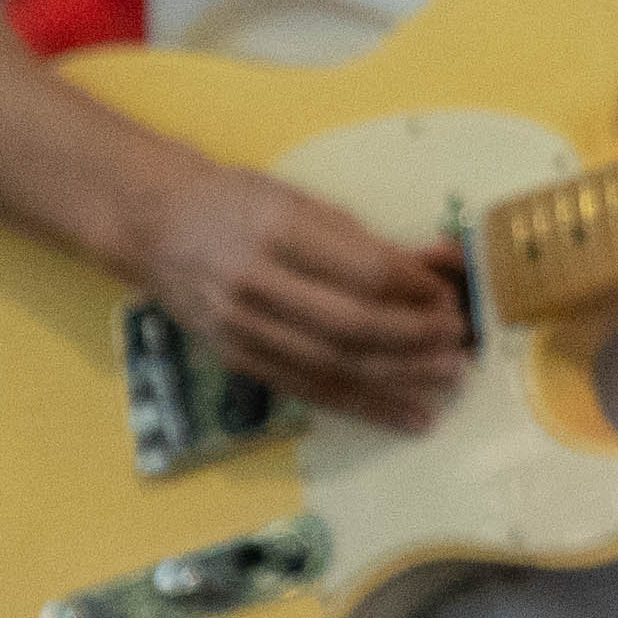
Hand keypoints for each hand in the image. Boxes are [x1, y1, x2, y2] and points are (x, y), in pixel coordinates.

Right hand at [133, 159, 465, 433]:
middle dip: (416, 340)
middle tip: (460, 345)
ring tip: (447, 381)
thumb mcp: (305, 203)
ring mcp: (242, 327)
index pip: (364, 270)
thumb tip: (444, 263)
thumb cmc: (240, 203)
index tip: (452, 297)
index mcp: (279, 229)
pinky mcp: (237, 360)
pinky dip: (363, 405)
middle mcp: (256, 283)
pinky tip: (405, 414)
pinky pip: (308, 389)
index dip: (416, 290)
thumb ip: (371, 240)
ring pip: (333, 365)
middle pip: (351, 325)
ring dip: (400, 379)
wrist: (157, 225)